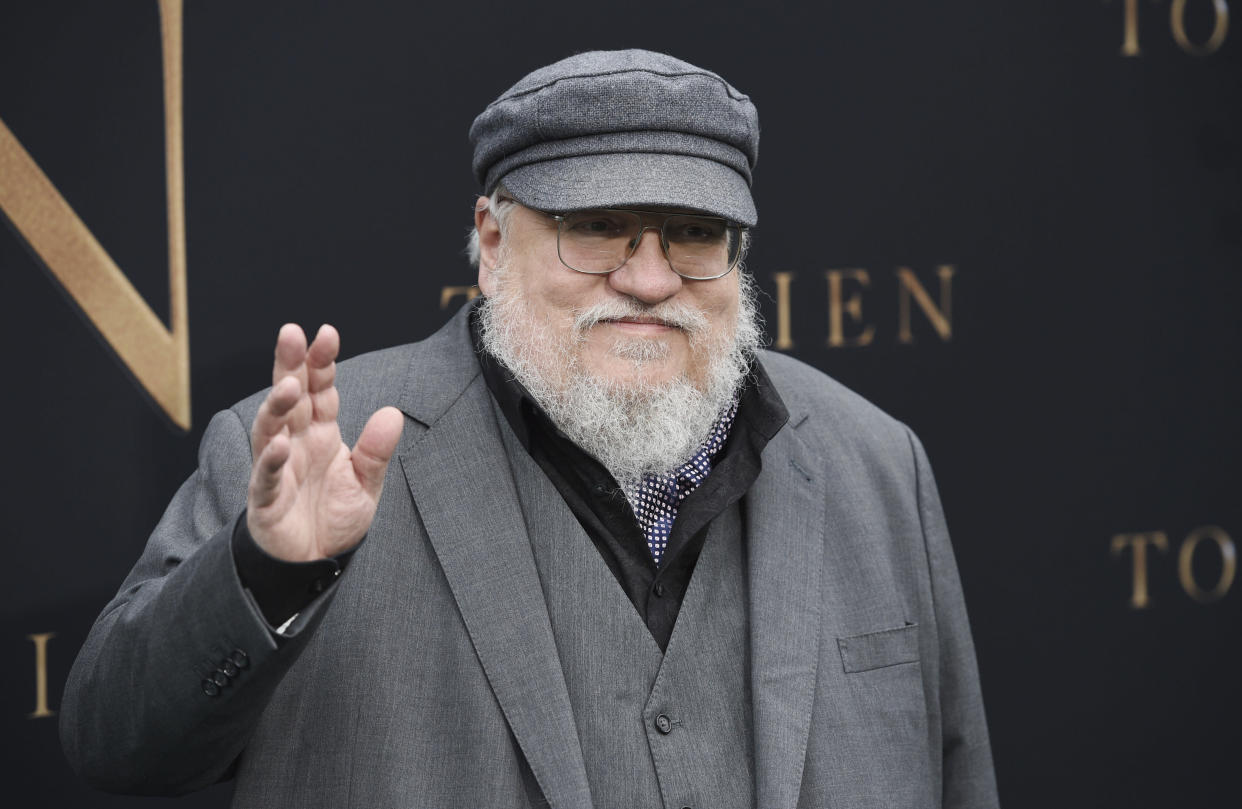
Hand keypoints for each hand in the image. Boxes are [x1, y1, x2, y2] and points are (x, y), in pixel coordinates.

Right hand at [246, 324, 403, 561]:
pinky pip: (266, 477)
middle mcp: (295, 443)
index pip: (321, 390)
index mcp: (321, 434)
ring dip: (278, 406)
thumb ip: (376, 450)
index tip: (327, 333)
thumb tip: (392, 412)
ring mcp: (278, 468)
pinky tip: (280, 444)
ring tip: (290, 385)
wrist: (314, 565)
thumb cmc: (334, 519)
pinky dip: (271, 461)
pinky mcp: (266, 500)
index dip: (322, 362)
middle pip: (290, 397)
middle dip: (290, 365)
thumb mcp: (365, 483)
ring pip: (271, 429)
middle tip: (292, 333)